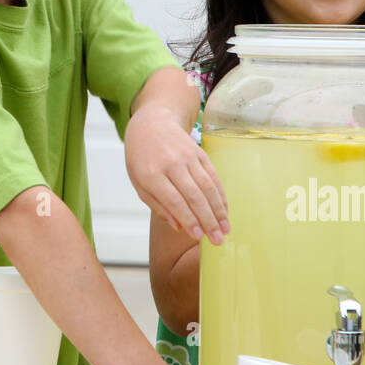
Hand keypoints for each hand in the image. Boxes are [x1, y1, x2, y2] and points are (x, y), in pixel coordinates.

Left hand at [124, 105, 228, 245]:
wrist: (152, 123)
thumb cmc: (141, 158)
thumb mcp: (139, 183)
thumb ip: (158, 205)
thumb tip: (180, 227)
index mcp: (152, 173)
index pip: (174, 201)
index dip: (189, 220)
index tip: (199, 237)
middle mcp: (172, 163)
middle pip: (195, 196)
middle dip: (208, 221)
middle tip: (217, 241)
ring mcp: (188, 157)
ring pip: (208, 187)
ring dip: (219, 211)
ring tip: (225, 230)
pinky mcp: (200, 153)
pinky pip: (214, 177)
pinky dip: (221, 196)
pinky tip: (225, 211)